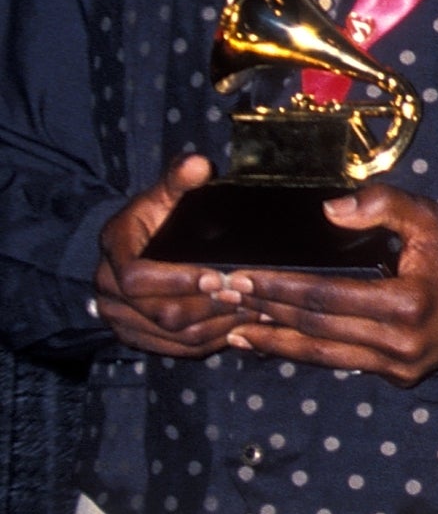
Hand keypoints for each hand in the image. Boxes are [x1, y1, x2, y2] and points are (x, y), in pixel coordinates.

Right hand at [96, 156, 252, 357]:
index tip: (216, 275)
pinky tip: (239, 325)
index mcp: (114, 252)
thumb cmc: (153, 220)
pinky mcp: (138, 337)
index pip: (138, 278)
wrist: (130, 250)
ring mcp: (121, 319)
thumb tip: (198, 164)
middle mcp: (109, 291)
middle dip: (208, 305)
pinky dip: (212, 341)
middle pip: (161, 314)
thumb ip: (179, 180)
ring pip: (174, 336)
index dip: (178, 280)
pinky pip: (177, 350)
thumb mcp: (163, 195)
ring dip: (217, 325)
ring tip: (253, 309)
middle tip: (247, 294)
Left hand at [221, 185, 437, 385]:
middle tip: (220, 295)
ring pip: (322, 353)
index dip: (278, 287)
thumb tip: (328, 209)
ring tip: (232, 327)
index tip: (239, 277)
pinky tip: (273, 341)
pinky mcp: (399, 378)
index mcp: (406, 303)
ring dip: (274, 340)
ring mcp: (400, 366)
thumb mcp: (431, 217)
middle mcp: (401, 342)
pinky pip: (341, 362)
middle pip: (315, 326)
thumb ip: (382, 205)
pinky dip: (303, 352)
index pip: (325, 295)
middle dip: (264, 309)